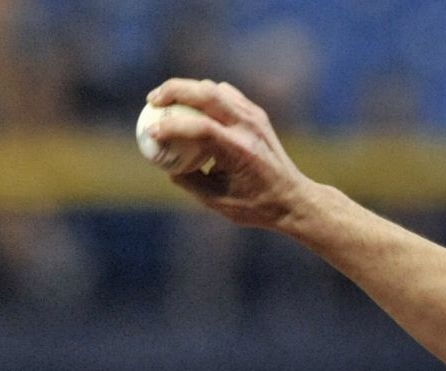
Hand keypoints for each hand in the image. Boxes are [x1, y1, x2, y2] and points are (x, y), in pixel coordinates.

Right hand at [141, 78, 313, 229]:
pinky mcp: (256, 114)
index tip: (150, 132)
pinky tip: (191, 104)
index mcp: (239, 151)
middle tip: (152, 101)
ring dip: (187, 89)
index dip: (171, 127)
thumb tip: (166, 167)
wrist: (294, 199)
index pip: (199, 127)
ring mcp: (254, 117)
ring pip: (214, 89)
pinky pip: (225, 95)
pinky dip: (205, 95)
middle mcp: (247, 128)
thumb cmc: (257, 206)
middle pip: (205, 93)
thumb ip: (191, 183)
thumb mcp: (219, 203)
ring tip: (166, 100)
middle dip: (173, 91)